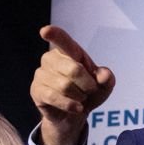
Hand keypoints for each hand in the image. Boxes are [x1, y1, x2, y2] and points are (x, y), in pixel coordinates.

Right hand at [30, 25, 115, 144]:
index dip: (54, 34)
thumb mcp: (103, 86)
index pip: (62, 40)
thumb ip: (107, 78)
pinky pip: (54, 97)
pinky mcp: (36, 90)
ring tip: (80, 99)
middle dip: (88, 85)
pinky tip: (76, 107)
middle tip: (89, 91)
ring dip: (79, 97)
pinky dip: (70, 105)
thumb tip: (104, 75)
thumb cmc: (88, 93)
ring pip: (65, 86)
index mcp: (68, 51)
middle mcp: (51, 58)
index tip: (45, 31)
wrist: (75, 113)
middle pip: (74, 70)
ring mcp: (41, 74)